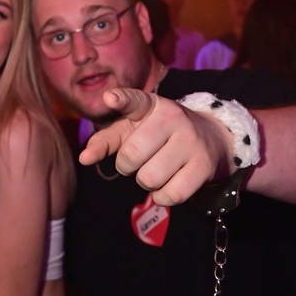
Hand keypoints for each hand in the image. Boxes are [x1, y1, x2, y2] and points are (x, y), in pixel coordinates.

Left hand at [79, 88, 235, 204]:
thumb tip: (84, 158)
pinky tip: (169, 184)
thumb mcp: (133, 130)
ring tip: (158, 170)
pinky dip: (163, 197)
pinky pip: (170, 194)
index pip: (134, 101)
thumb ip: (106, 140)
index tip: (109, 98)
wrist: (212, 138)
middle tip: (141, 160)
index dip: (121, 100)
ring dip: (147, 183)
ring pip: (149, 178)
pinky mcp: (203, 165)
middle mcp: (173, 118)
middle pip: (131, 156)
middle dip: (128, 166)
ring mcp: (191, 141)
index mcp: (152, 105)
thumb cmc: (160, 135)